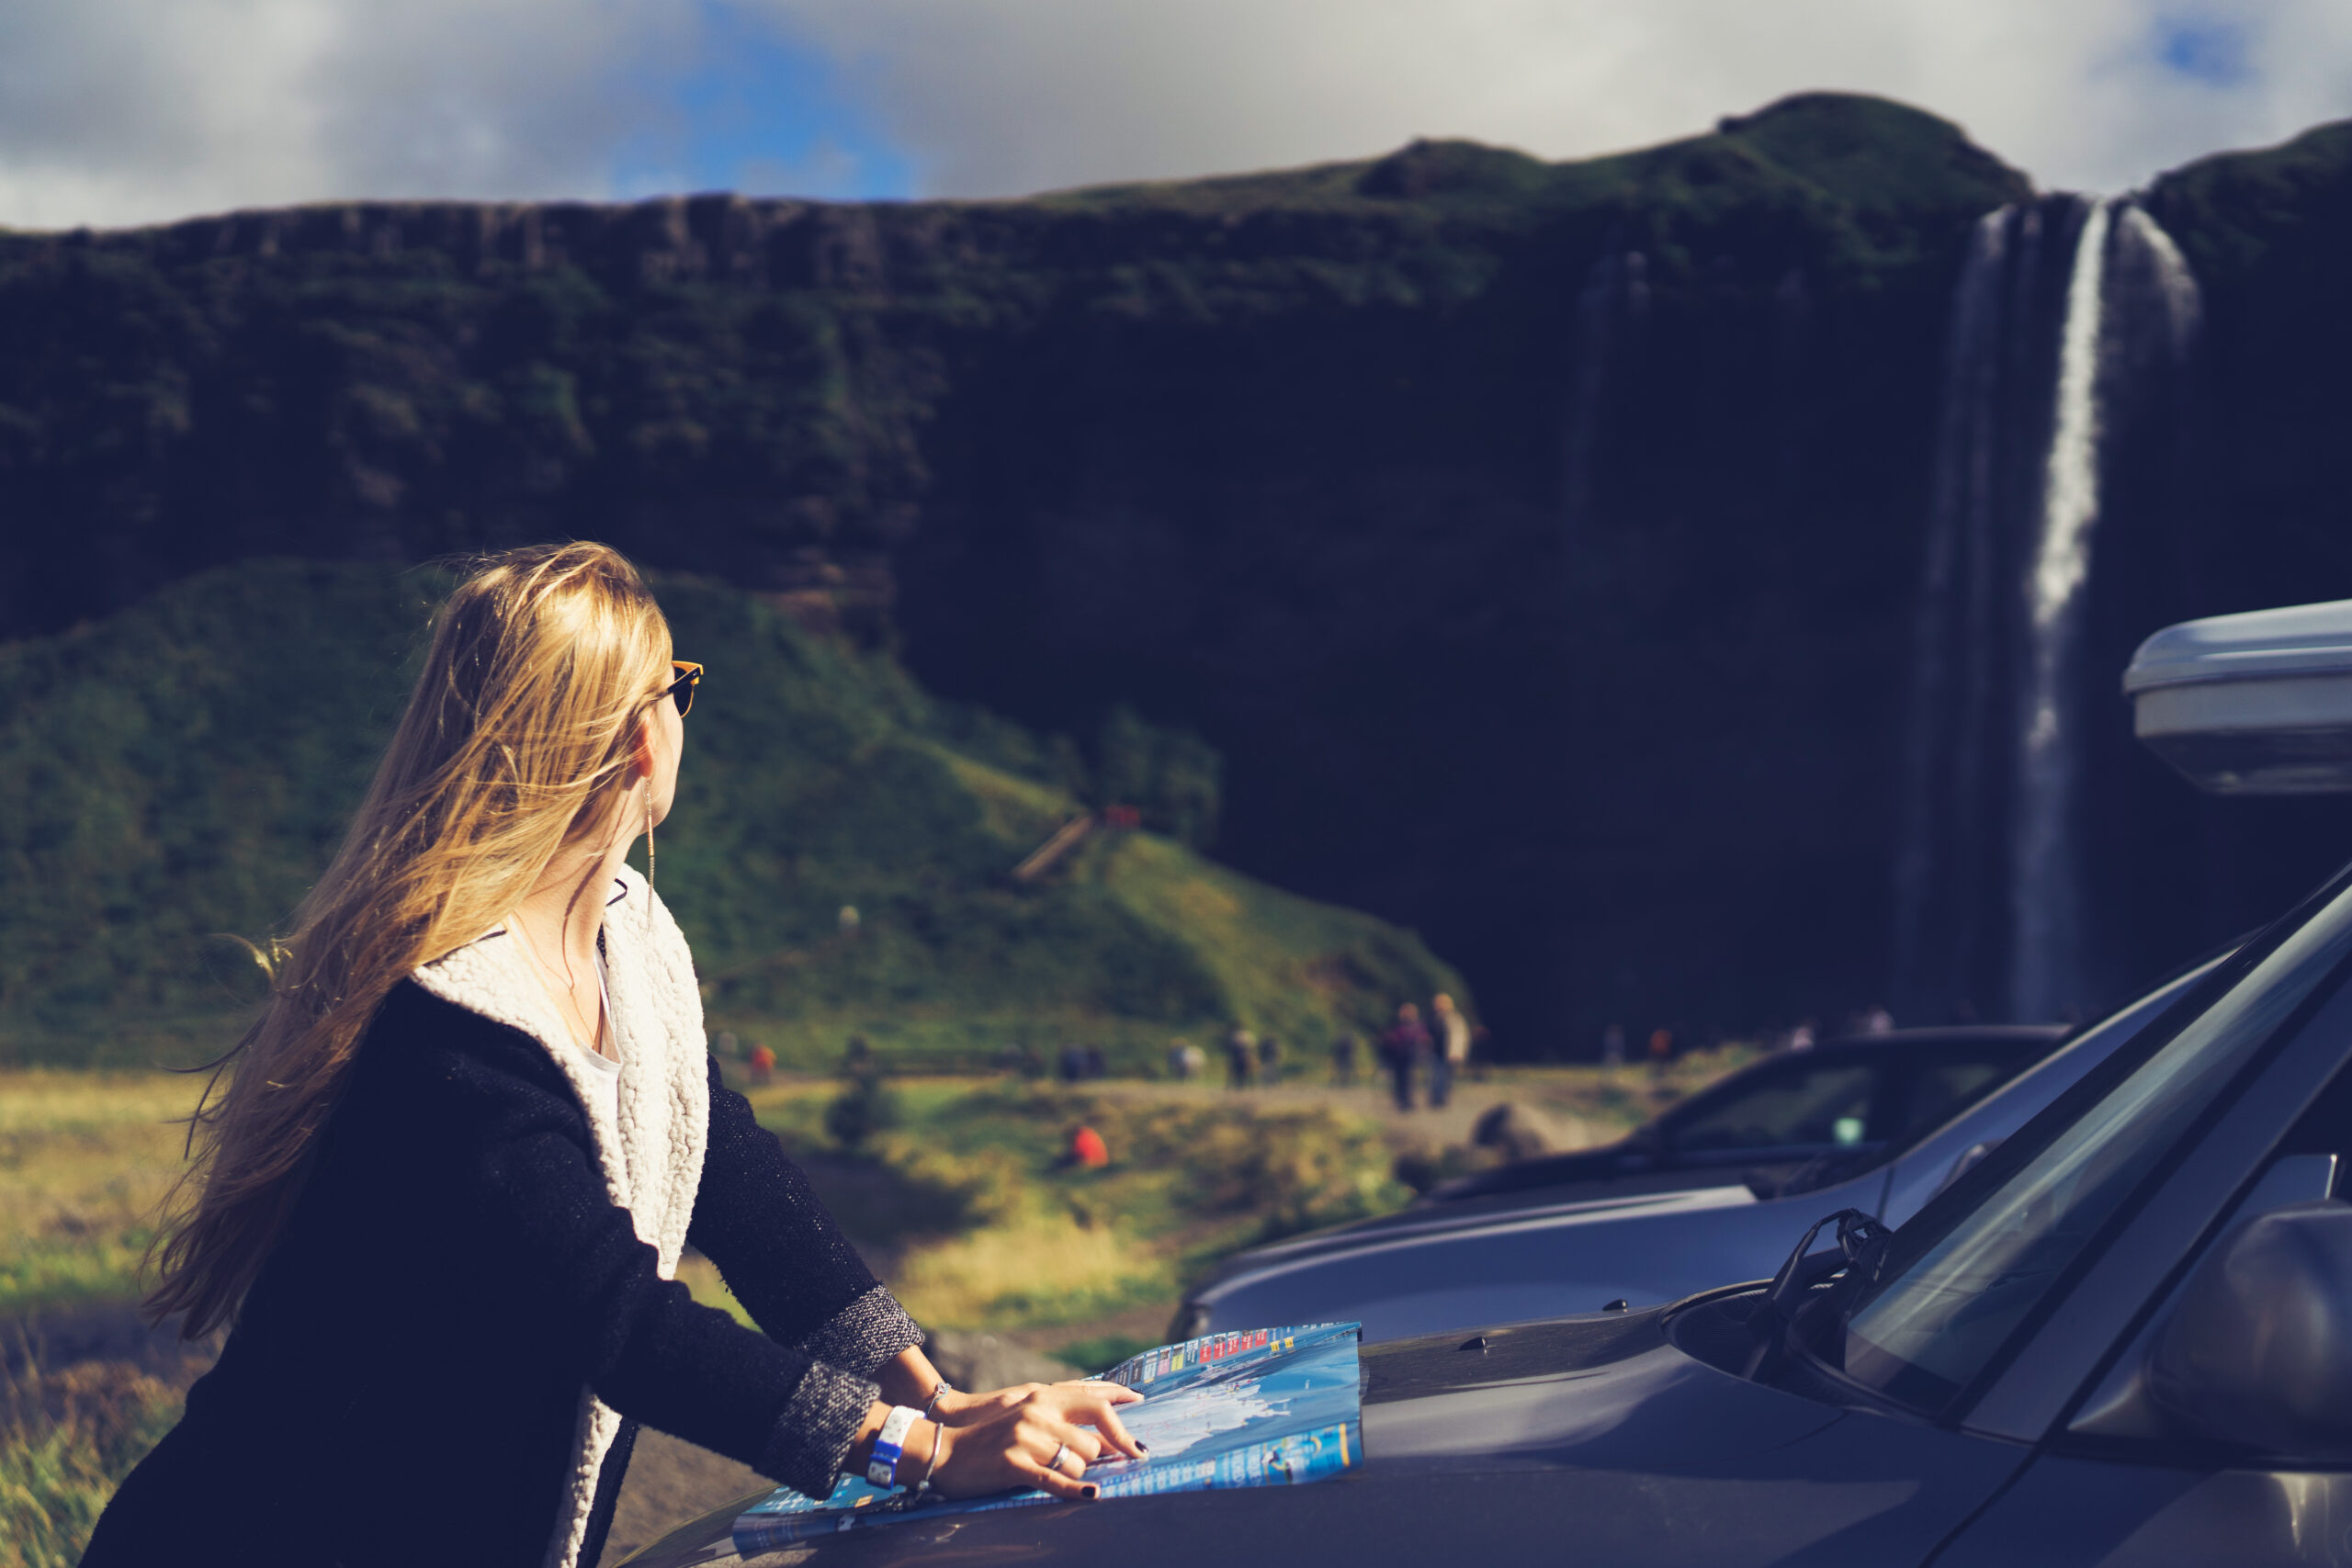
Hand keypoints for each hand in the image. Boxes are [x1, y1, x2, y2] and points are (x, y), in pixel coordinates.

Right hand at [925, 1382, 1147, 1500]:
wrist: (946, 1450)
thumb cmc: (990, 1436)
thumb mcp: (1026, 1413)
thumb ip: (1060, 1417)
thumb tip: (1101, 1435)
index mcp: (1043, 1397)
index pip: (1096, 1404)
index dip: (1122, 1422)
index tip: (1141, 1439)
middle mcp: (1038, 1413)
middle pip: (1093, 1441)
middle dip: (1096, 1459)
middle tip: (1095, 1467)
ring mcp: (1027, 1439)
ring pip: (1078, 1463)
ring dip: (1077, 1475)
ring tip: (1059, 1475)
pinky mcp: (1015, 1465)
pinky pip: (1056, 1480)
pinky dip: (1076, 1490)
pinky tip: (1091, 1495)